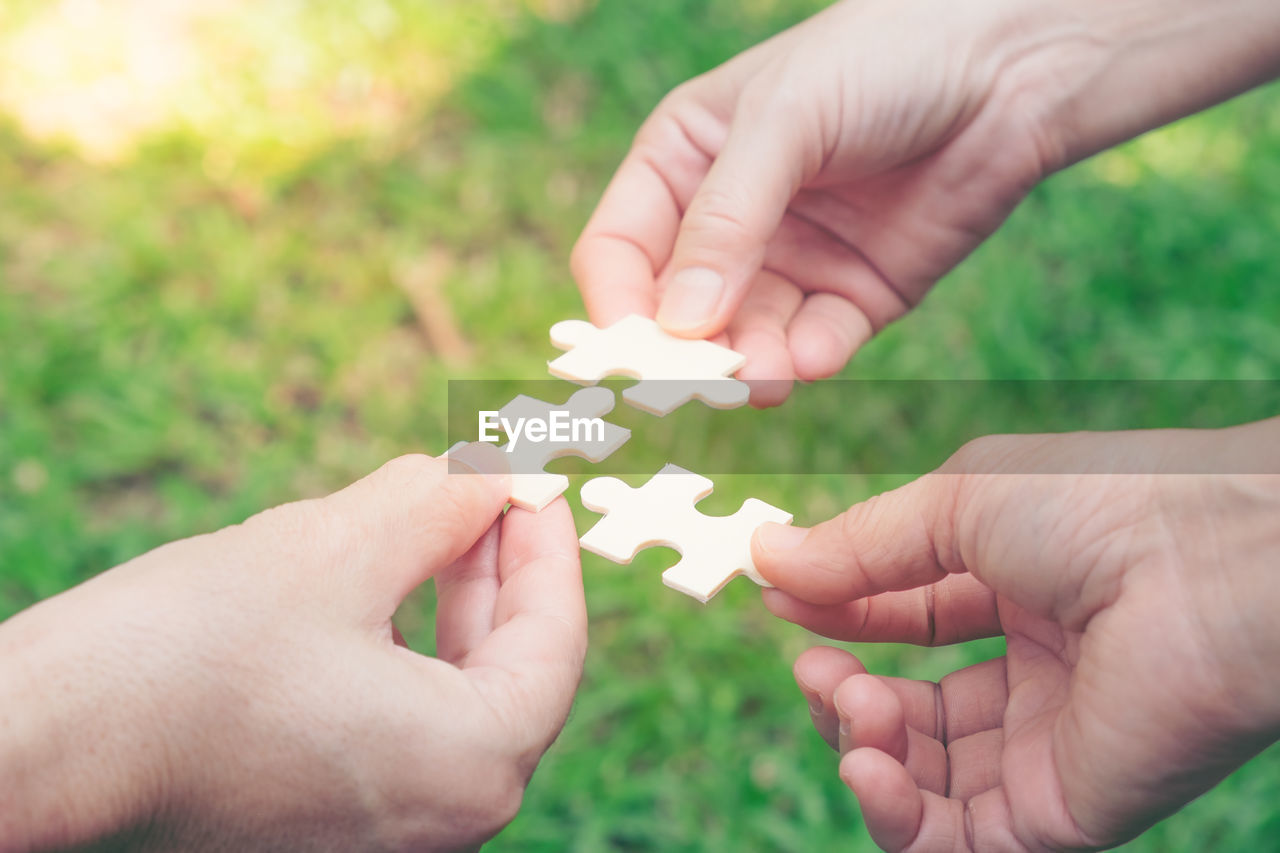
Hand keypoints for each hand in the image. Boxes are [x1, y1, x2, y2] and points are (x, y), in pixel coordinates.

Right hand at [0, 452, 586, 851]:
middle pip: (512, 674)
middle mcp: (444, 822)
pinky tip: (380, 586)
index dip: (550, 547)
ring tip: (437, 522)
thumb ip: (441, 506)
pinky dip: (403, 651)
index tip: (535, 482)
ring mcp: (383, 835)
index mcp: (473, 767)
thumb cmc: (186, 654)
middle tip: (488, 491)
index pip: (556, 643)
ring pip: (454, 699)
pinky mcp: (326, 826)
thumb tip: (495, 473)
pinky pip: (399, 727)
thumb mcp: (336, 548)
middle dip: (500, 571)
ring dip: (451, 605)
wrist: (40, 750)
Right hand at [572, 0, 1279, 405]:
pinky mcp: (853, 296)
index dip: (616, 302)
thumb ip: (726, 220)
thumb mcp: (787, 120)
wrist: (1012, 67)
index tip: (630, 350)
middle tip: (701, 383)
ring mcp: (791, 263)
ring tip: (763, 379)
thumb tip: (675, 324)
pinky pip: (815, 344)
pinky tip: (817, 358)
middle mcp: (728, 221)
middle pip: (679, 310)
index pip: (619, 250)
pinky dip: (811, 358)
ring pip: (746, 338)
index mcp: (684, 161)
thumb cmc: (883, 60)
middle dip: (687, 350)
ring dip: (750, 365)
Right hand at [752, 419, 1279, 849]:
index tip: (779, 604)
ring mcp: (1052, 749)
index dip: (842, 616)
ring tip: (851, 703)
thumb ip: (860, 549)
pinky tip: (867, 765)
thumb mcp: (956, 504)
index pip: (913, 619)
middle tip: (818, 670)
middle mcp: (1042, 678)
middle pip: (912, 713)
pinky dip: (894, 816)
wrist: (1205, 563)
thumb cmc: (1099, 504)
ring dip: (863, 747)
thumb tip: (765, 560)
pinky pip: (958, 841)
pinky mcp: (1063, 812)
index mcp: (1027, 593)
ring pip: (926, 784)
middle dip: (846, 694)